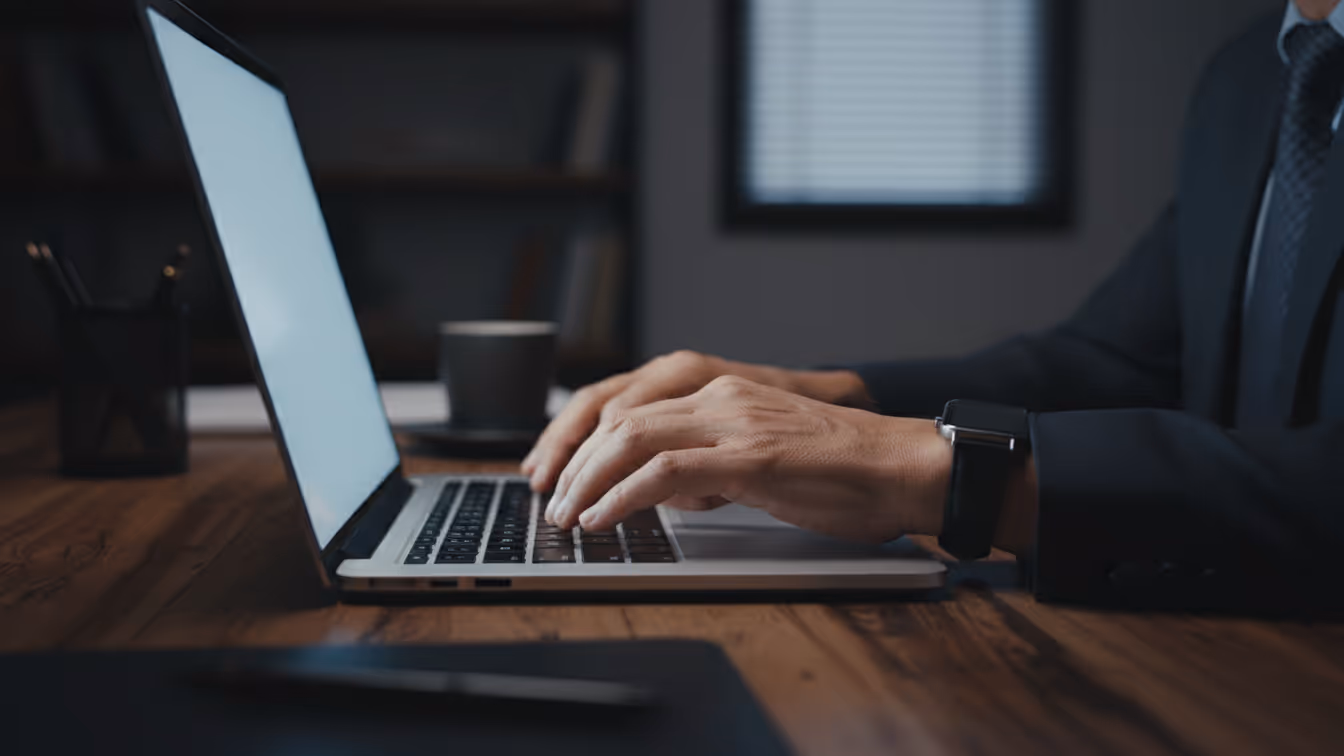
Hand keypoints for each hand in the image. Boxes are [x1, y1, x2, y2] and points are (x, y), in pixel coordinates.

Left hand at [543, 375, 950, 542]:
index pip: (630, 408)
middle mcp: (721, 396)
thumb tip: (666, 493)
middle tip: (552, 505)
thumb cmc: (845, 473)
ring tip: (568, 517)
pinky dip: (624, 496)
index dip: (583, 443)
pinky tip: (605, 520)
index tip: (561, 479)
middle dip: (573, 464)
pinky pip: (666, 472)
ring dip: (588, 481)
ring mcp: (735, 422)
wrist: (905, 467)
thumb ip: (712, 467)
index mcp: (722, 393)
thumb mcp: (762, 462)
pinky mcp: (750, 456)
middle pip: (619, 419)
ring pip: (632, 439)